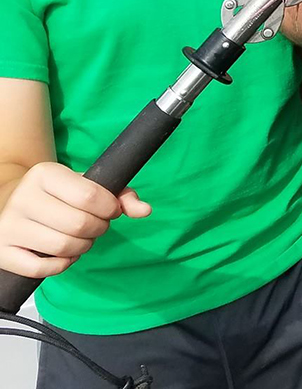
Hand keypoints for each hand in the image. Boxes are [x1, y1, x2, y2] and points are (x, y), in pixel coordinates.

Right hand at [0, 162, 150, 278]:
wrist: (10, 200)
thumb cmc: (56, 194)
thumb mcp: (85, 184)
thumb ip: (120, 194)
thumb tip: (144, 210)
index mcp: (45, 174)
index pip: (89, 196)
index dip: (109, 208)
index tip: (110, 211)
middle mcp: (23, 198)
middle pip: (79, 224)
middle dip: (98, 229)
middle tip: (96, 226)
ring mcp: (9, 226)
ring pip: (62, 247)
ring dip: (83, 247)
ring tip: (82, 239)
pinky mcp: (2, 251)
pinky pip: (40, 269)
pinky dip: (61, 265)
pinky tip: (64, 254)